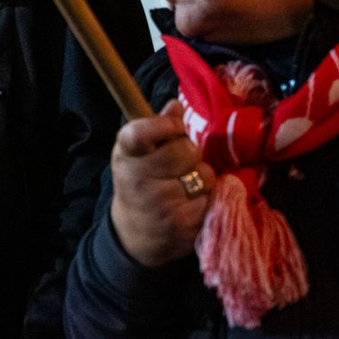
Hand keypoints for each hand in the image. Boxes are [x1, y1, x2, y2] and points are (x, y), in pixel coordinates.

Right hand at [109, 99, 217, 266]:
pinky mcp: (183, 225)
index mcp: (125, 155)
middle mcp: (138, 179)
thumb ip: (157, 128)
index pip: (142, 132)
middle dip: (191, 154)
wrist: (135, 233)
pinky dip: (209, 200)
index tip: (176, 127)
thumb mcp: (138, 153)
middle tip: (181, 164)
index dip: (165, 125)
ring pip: (206, 176)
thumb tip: (175, 105)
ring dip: (204, 178)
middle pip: (186, 150)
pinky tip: (194, 204)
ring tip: (188, 185)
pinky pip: (213, 200)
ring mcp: (161, 204)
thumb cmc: (139, 183)